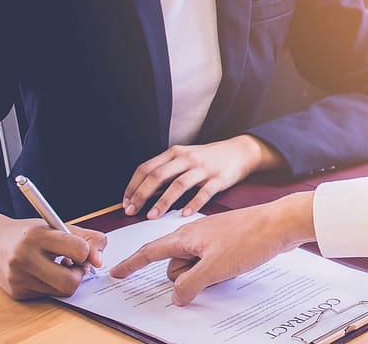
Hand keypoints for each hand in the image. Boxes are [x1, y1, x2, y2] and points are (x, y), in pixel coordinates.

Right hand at [0, 213, 106, 299]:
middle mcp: (24, 257)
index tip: (81, 250)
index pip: (79, 249)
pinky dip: (52, 285)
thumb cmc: (30, 233)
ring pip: (61, 291)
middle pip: (70, 281)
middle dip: (79, 275)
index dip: (86, 252)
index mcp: (37, 235)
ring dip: (66, 280)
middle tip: (75, 265)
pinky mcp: (16, 292)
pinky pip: (48, 295)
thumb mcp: (57, 225)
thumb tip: (99, 262)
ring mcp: (18, 277)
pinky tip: (43, 272)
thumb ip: (87, 238)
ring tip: (58, 266)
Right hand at [111, 191, 315, 304]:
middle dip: (184, 277)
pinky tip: (234, 269)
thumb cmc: (249, 239)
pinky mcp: (229, 242)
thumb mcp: (213, 269)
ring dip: (205, 275)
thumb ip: (189, 285)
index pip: (150, 252)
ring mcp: (213, 237)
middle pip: (175, 264)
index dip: (131, 264)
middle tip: (208, 276)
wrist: (282, 223)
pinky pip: (213, 262)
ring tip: (227, 271)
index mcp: (186, 237)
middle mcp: (196, 234)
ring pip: (196, 265)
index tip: (116, 271)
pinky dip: (218, 271)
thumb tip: (176, 295)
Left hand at [123, 135, 283, 218]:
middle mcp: (187, 158)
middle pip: (158, 176)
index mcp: (175, 153)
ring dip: (163, 202)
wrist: (240, 151)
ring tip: (153, 216)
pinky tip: (185, 214)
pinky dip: (193, 203)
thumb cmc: (210, 158)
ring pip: (178, 184)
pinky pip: (204, 192)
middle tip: (133, 211)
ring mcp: (203, 168)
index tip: (126, 203)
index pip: (146, 168)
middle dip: (142, 195)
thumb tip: (144, 193)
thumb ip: (167, 171)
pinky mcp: (219, 178)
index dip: (133, 186)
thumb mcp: (185, 158)